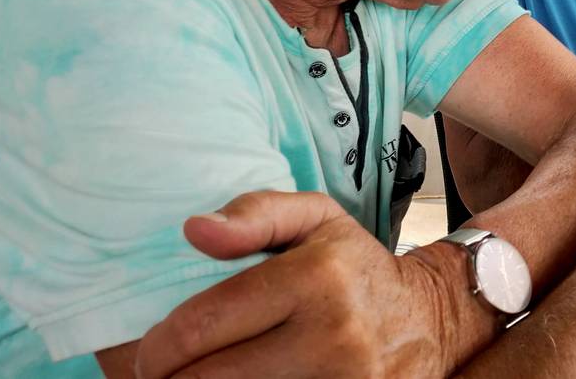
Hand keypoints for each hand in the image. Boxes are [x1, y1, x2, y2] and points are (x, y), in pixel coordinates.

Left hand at [135, 191, 452, 378]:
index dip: (157, 347)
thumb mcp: (316, 218)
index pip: (204, 325)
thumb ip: (255, 213)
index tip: (149, 351)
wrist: (427, 319)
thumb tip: (195, 231)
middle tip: (163, 372)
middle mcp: (332, 336)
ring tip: (199, 378)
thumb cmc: (355, 267)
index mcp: (316, 277)